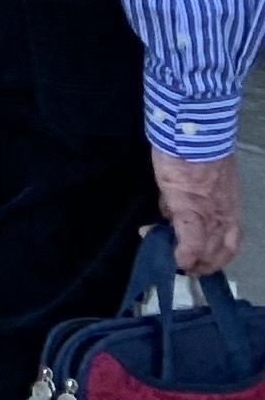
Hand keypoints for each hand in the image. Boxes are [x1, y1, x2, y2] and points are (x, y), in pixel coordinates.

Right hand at [156, 150, 243, 273]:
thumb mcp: (199, 179)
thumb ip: (188, 198)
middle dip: (204, 264)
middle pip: (221, 250)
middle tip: (186, 266)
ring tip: (175, 262)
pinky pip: (190, 242)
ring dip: (191, 262)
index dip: (215, 254)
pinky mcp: (189, 211)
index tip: (198, 258)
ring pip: (207, 251)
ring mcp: (210, 215)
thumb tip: (170, 214)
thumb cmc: (194, 148)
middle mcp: (225, 215)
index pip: (229, 240)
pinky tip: (173, 259)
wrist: (191, 133)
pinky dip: (183, 255)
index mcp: (229, 205)